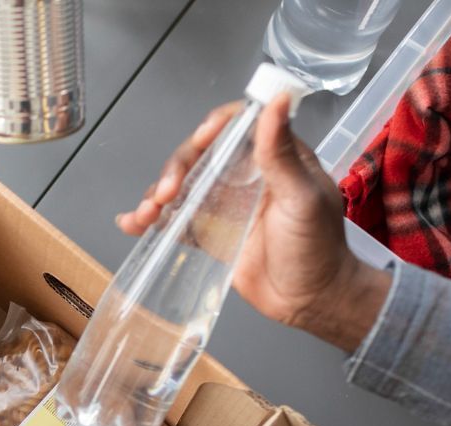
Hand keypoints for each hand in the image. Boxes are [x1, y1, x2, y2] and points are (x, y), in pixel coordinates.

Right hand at [117, 96, 390, 351]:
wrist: (310, 302)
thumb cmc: (318, 249)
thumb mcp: (302, 198)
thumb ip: (282, 153)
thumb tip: (276, 99)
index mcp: (273, 157)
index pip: (236, 126)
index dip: (214, 128)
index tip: (201, 142)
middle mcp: (244, 175)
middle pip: (199, 155)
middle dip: (176, 168)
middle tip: (167, 192)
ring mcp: (224, 205)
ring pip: (181, 186)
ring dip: (157, 195)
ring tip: (146, 214)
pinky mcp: (208, 234)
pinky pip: (175, 220)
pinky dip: (151, 220)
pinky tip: (132, 223)